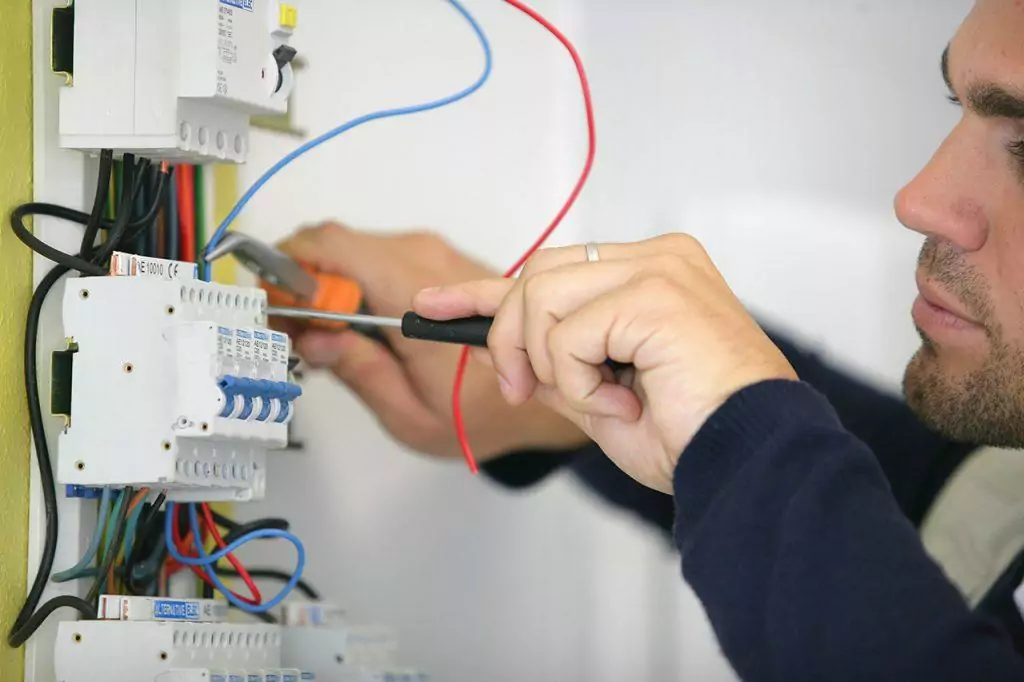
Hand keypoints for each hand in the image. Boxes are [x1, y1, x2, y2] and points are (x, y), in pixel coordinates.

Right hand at [275, 223, 585, 460]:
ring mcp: (435, 255)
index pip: (331, 246)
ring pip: (356, 250)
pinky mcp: (440, 261)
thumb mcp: (411, 413)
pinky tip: (358, 325)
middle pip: (336, 245)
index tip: (274, 304)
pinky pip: (381, 258)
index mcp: (412, 294)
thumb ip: (357, 371)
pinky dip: (357, 283)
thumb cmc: (488, 410)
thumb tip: (313, 337)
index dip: (288, 268)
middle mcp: (425, 260)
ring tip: (325, 333)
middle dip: (304, 281)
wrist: (548, 387)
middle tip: (293, 328)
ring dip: (329, 284)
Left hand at [414, 234, 797, 492]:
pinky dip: (578, 382)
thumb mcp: (601, 397)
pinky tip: (622, 402)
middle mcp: (656, 258)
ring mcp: (658, 269)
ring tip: (599, 401)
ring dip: (550, 364)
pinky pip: (567, 334)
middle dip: (510, 338)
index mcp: (650, 274)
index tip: (433, 303)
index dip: (483, 290)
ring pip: (541, 296)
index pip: (549, 269)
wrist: (749, 462)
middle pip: (535, 275)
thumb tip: (501, 350)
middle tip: (526, 391)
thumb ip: (556, 363)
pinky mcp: (655, 293)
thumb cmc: (693, 434)